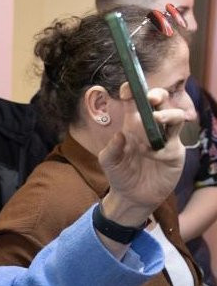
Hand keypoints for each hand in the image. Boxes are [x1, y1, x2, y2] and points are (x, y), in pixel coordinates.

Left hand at [99, 84, 186, 225]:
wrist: (132, 197)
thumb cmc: (119, 175)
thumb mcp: (109, 162)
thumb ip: (111, 150)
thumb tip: (119, 136)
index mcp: (132, 124)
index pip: (135, 101)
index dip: (132, 91)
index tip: (127, 88)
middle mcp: (150, 127)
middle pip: (160, 102)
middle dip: (157, 95)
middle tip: (151, 98)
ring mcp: (165, 139)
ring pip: (176, 116)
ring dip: (168, 115)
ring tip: (157, 120)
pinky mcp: (174, 153)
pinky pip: (174, 143)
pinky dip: (163, 147)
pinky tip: (152, 155)